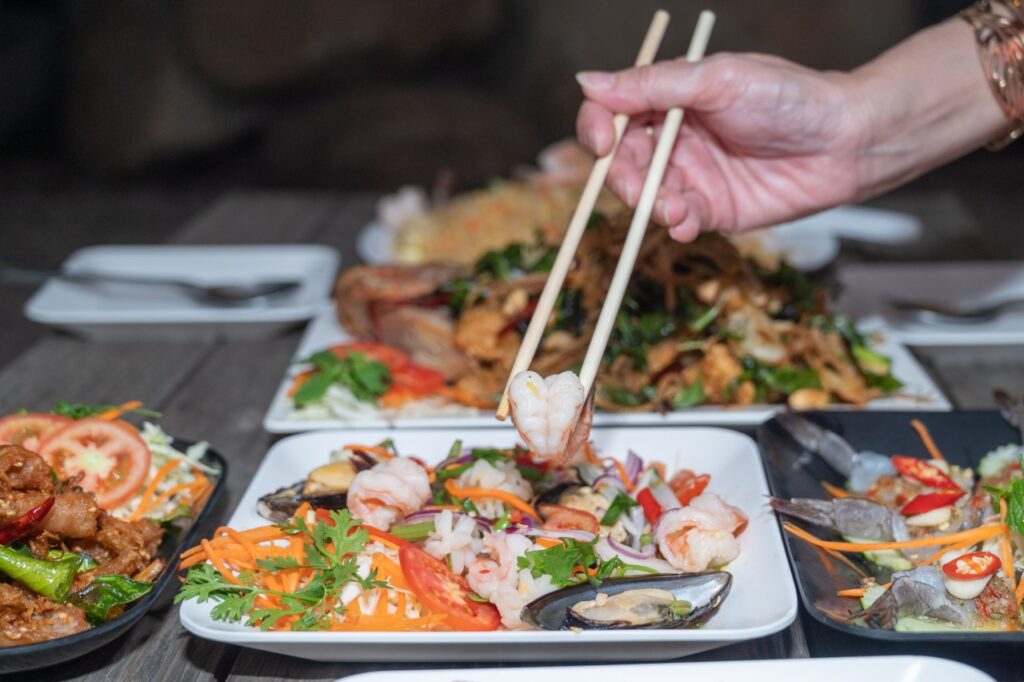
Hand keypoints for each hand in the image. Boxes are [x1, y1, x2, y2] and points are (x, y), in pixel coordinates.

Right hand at [576, 53, 866, 240]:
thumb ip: (653, 86)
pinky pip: (677, 220)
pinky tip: (687, 222)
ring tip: (675, 208)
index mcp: (669, 99)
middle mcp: (674, 137)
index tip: (603, 143)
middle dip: (623, 178)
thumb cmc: (790, 97)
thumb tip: (589, 82)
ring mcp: (692, 175)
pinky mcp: (712, 209)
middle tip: (640, 189)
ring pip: (644, 195)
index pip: (611, 113)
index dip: (597, 129)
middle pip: (621, 161)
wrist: (847, 140)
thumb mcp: (717, 80)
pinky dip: (674, 224)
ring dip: (649, 205)